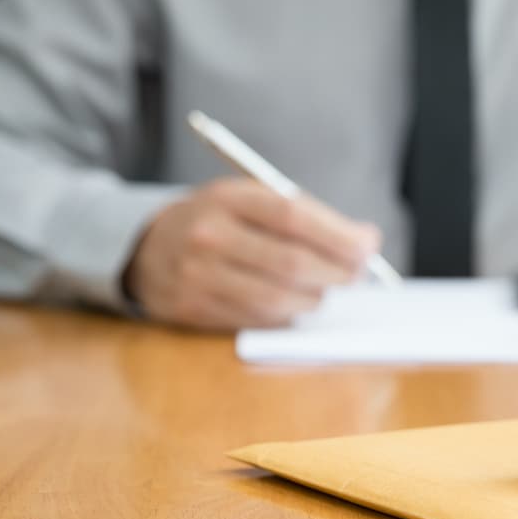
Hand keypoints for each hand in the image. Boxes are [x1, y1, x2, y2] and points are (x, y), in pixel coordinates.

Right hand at [124, 178, 379, 328]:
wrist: (148, 247)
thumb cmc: (221, 221)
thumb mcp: (252, 200)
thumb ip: (306, 216)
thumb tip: (366, 242)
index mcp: (228, 198)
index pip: (294, 217)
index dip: (338, 236)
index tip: (369, 245)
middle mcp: (209, 236)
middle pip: (290, 263)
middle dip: (336, 274)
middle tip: (358, 276)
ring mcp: (198, 276)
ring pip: (278, 300)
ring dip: (315, 299)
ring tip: (327, 290)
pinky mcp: (194, 310)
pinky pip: (257, 321)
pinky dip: (287, 316)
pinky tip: (296, 305)